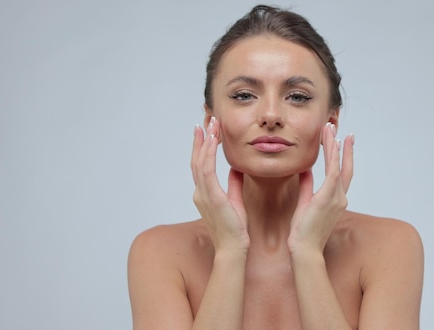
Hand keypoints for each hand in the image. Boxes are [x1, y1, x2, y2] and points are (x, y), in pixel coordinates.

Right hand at [191, 117, 249, 252]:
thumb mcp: (234, 201)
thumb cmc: (235, 230)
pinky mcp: (211, 196)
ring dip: (205, 141)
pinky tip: (212, 140)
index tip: (206, 132)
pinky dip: (208, 153)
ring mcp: (203, 194)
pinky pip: (207, 170)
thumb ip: (233, 185)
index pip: (201, 166)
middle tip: (205, 122)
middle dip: (201, 140)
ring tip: (210, 125)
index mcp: (205, 194)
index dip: (203, 148)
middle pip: (197, 160)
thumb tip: (236, 170)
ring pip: (200, 161)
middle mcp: (200, 192)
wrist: (234, 248)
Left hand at [287, 122, 353, 254]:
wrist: (304, 249)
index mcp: (335, 200)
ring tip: (330, 129)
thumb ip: (307, 186)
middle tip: (339, 129)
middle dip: (342, 147)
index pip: (341, 173)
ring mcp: (336, 198)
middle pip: (344, 166)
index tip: (341, 141)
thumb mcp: (305, 203)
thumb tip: (305, 171)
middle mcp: (340, 197)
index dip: (342, 156)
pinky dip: (334, 157)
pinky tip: (332, 144)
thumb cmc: (303, 231)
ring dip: (335, 146)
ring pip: (338, 165)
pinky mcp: (328, 198)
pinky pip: (333, 172)